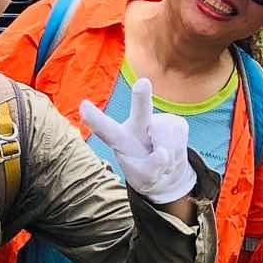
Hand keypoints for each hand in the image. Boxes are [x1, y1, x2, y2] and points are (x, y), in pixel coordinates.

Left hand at [79, 78, 194, 207]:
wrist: (167, 170)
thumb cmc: (146, 171)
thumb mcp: (143, 179)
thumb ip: (149, 170)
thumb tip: (162, 154)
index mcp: (120, 138)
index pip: (105, 129)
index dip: (94, 119)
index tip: (83, 105)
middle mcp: (137, 124)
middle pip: (140, 111)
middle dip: (142, 97)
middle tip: (143, 83)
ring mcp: (159, 121)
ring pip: (166, 141)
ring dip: (167, 157)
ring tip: (161, 159)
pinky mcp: (176, 123)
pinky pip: (179, 142)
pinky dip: (177, 154)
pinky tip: (171, 153)